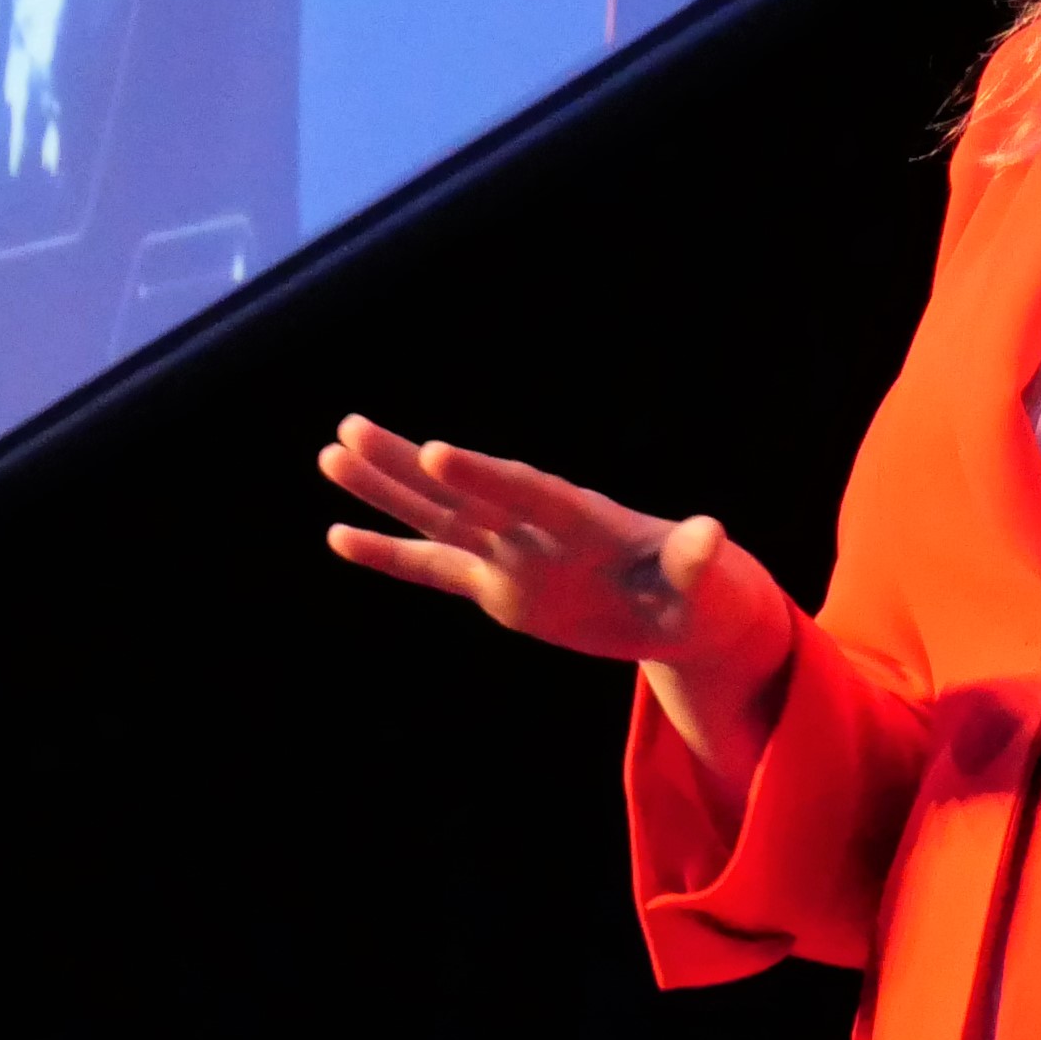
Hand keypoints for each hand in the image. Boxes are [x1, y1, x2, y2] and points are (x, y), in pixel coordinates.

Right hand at [318, 418, 795, 780]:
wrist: (690, 611)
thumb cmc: (704, 590)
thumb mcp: (707, 580)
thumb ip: (694, 557)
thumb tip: (709, 533)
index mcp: (585, 520)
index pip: (525, 491)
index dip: (482, 474)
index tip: (435, 451)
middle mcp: (537, 528)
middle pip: (462, 492)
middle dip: (406, 464)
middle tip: (351, 429)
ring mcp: (512, 555)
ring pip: (437, 518)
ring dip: (384, 489)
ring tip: (330, 454)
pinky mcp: (499, 588)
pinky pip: (434, 570)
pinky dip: (389, 555)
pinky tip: (338, 535)